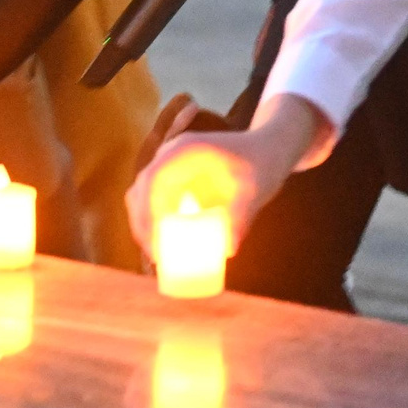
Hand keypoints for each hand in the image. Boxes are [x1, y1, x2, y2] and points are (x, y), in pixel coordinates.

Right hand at [127, 93, 328, 255]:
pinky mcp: (175, 179)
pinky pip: (155, 201)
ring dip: (144, 226)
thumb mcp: (255, 190)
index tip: (156, 242)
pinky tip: (166, 246)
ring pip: (142, 197)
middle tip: (157, 258)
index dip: (147, 212)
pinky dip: (155, 224)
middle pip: (140, 190)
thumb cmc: (262, 164)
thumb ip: (242, 216)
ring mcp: (170, 166)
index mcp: (184, 150)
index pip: (152, 180)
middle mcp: (171, 155)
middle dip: (142, 225)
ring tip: (159, 256)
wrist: (268, 150)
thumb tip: (229, 250)